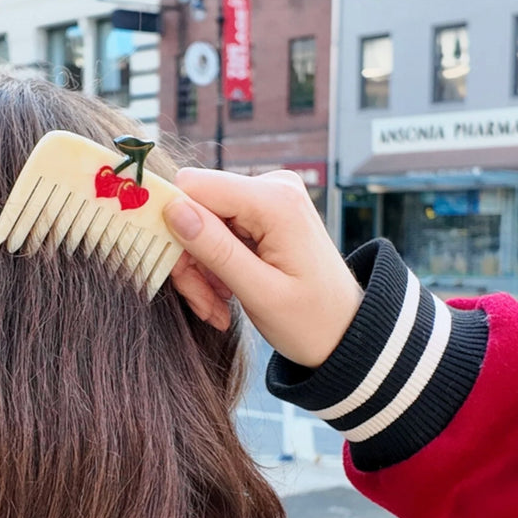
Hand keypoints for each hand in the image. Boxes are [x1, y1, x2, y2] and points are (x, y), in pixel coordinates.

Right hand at [163, 169, 363, 367]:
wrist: (344, 331)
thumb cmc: (311, 320)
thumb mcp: (260, 293)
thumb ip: (216, 250)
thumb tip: (172, 210)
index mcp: (274, 201)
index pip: (193, 187)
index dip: (172, 225)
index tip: (177, 272)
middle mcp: (271, 187)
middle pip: (195, 209)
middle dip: (191, 260)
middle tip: (204, 305)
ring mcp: (267, 199)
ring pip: (201, 225)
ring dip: (202, 271)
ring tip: (218, 309)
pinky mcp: (263, 214)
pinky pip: (217, 233)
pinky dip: (215, 268)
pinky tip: (225, 297)